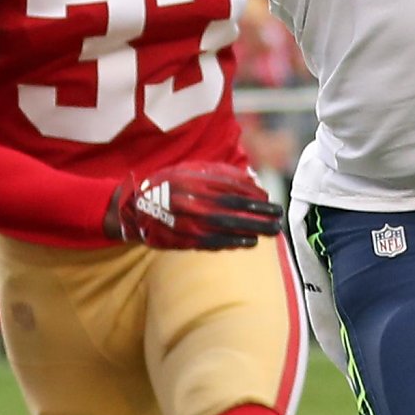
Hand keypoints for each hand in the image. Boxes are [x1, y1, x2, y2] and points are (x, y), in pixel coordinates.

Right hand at [109, 161, 282, 251]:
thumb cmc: (167, 186)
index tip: (269, 199)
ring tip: (271, 231)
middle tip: (279, 217)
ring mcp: (188, 223)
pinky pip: (213, 243)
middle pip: (234, 210)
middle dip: (260, 214)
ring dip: (252, 230)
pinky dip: (233, 243)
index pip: (231, 189)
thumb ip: (217, 173)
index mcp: (194, 182)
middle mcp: (192, 202)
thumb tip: (249, 179)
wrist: (135, 208)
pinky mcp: (183, 239)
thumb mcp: (188, 171)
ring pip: (226, 228)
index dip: (254, 195)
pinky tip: (249, 242)